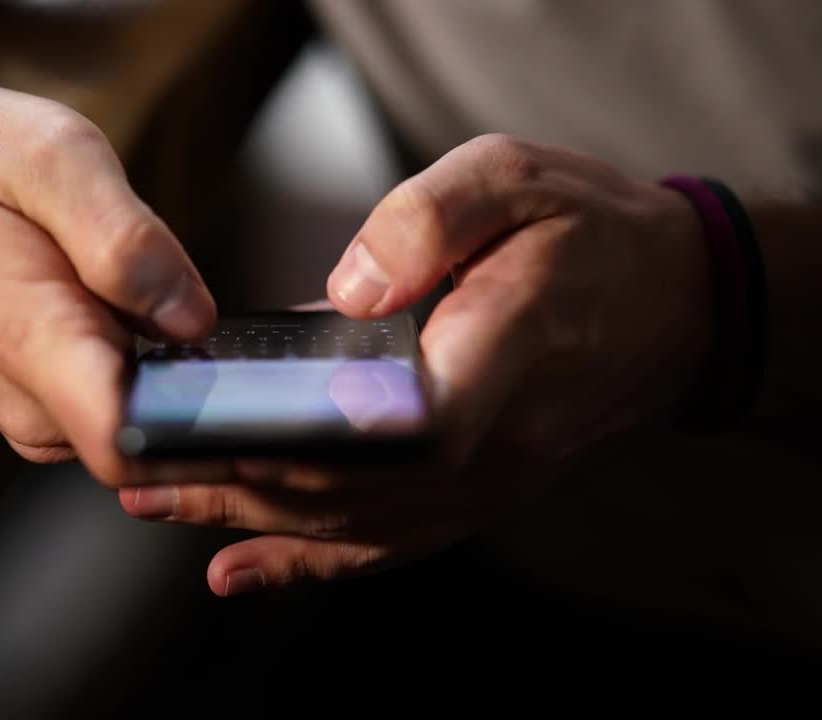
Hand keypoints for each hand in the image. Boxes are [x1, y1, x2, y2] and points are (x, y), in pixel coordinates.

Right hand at [0, 86, 214, 481]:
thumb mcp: (51, 157)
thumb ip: (128, 241)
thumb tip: (191, 318)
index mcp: (35, 340)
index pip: (126, 446)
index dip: (202, 431)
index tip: (244, 394)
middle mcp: (24, 398)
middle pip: (148, 440)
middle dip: (193, 389)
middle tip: (190, 309)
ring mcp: (19, 408)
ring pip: (126, 422)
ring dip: (158, 375)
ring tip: (142, 298)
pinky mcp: (22, 402)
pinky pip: (98, 405)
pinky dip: (125, 368)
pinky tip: (113, 311)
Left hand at [120, 134, 711, 594]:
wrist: (677, 302)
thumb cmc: (592, 232)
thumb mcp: (518, 176)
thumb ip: (430, 218)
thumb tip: (346, 289)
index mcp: (506, 343)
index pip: (414, 418)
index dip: (316, 438)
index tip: (223, 433)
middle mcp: (498, 436)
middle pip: (356, 486)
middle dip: (240, 480)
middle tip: (144, 465)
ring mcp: (491, 480)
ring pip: (358, 524)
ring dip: (252, 519)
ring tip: (163, 502)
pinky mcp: (479, 494)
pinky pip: (390, 542)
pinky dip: (308, 561)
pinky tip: (240, 565)